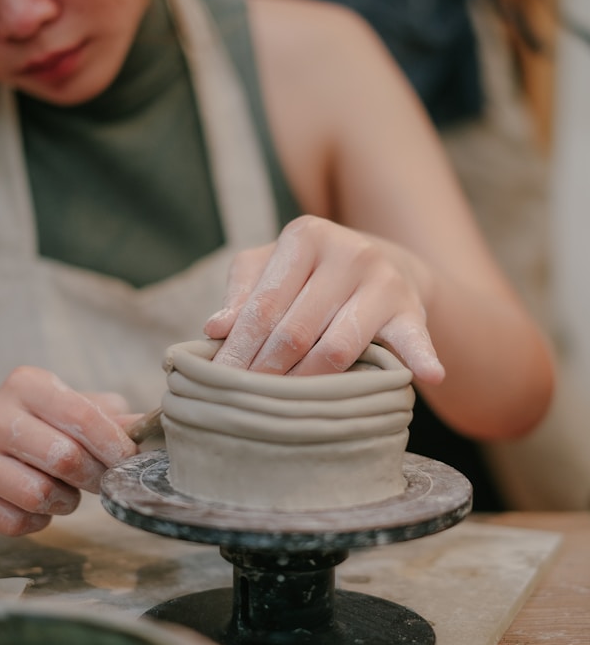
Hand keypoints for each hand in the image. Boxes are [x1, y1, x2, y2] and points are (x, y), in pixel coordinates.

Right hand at [0, 367, 136, 535]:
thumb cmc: (39, 427)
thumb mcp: (72, 409)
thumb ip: (111, 418)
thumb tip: (147, 427)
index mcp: (26, 384)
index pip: (81, 415)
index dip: (113, 444)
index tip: (127, 460)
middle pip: (64, 457)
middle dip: (94, 476)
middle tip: (100, 481)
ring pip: (38, 494)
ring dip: (64, 501)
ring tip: (64, 492)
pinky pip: (16, 522)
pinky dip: (38, 521)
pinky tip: (37, 505)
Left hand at [204, 215, 445, 382]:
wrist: (384, 262)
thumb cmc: (311, 272)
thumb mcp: (272, 266)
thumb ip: (244, 292)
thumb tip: (215, 328)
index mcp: (306, 236)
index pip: (263, 304)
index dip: (238, 347)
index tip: (219, 381)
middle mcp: (348, 251)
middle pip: (295, 330)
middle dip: (265, 371)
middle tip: (245, 403)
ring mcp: (384, 280)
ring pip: (336, 347)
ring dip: (306, 383)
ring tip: (284, 408)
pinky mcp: (413, 309)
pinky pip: (414, 339)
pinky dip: (421, 357)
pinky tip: (429, 375)